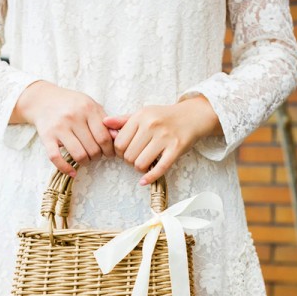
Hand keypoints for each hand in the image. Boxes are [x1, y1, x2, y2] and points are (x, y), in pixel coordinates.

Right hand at [10, 80, 115, 176]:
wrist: (44, 100)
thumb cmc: (72, 105)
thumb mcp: (91, 106)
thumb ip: (106, 121)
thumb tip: (118, 137)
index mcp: (87, 108)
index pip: (104, 137)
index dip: (110, 150)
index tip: (109, 153)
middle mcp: (73, 117)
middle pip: (93, 148)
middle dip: (98, 157)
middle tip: (97, 155)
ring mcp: (59, 127)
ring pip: (79, 155)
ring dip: (85, 162)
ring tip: (86, 159)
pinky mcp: (46, 137)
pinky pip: (56, 158)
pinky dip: (66, 169)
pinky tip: (72, 172)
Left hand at [102, 95, 222, 184]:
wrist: (192, 116)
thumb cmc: (164, 117)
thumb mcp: (143, 114)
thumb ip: (123, 121)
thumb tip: (104, 123)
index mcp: (140, 116)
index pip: (119, 143)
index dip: (119, 152)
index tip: (126, 152)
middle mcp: (152, 125)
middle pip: (128, 155)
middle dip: (129, 161)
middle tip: (136, 158)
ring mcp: (165, 137)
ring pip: (140, 164)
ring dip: (140, 168)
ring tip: (144, 163)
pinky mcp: (176, 148)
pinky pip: (159, 168)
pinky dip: (149, 178)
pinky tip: (144, 181)